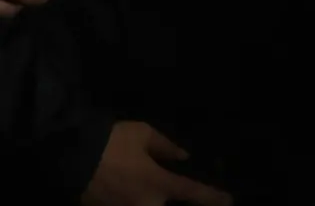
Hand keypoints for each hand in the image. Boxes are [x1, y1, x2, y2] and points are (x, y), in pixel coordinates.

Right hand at [82, 121, 232, 205]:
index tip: (228, 200)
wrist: (67, 156)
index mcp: (157, 183)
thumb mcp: (143, 134)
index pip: (192, 193)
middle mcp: (144, 204)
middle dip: (173, 199)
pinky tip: (134, 190)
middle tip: (176, 189)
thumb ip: (166, 146)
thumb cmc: (109, 142)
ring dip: (154, 199)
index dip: (212, 197)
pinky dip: (136, 200)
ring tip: (149, 184)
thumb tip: (182, 156)